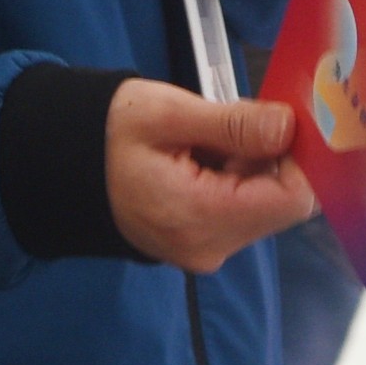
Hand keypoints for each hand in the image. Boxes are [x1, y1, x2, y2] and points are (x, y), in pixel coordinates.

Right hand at [104, 79, 318, 271]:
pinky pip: (241, 209)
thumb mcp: (165, 115)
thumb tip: (289, 127)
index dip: (303, 157)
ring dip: (254, 165)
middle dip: (274, 157)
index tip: (289, 118)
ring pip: (264, 204)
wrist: (62, 169)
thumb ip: (232, 124)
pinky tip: (206, 154)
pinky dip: (237, 177)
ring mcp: (205, 250)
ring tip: (210, 136)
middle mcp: (209, 247)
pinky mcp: (201, 243)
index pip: (292, 199)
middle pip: (281, 203)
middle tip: (240, 118)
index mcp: (200, 216)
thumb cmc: (107, 135)